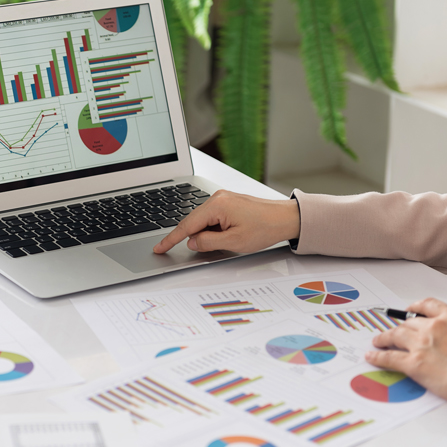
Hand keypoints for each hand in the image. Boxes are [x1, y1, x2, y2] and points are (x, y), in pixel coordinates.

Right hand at [153, 190, 300, 253]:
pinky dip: (212, 229)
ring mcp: (222, 198)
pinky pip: (211, 217)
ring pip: (202, 221)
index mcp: (216, 205)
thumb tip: (192, 242)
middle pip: (193, 222)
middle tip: (207, 249)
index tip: (159, 248)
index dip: (170, 239)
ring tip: (228, 240)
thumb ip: (208, 243)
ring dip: (206, 234)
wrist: (286, 218)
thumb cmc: (265, 228)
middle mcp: (217, 198)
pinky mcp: (228, 202)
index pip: (186, 225)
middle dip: (194, 238)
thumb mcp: (234, 242)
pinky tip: (226, 235)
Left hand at [366, 298, 446, 405]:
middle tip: (393, 332)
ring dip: (384, 338)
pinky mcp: (414, 363)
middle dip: (399, 328)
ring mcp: (422, 344)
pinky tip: (372, 356)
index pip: (428, 306)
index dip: (415, 308)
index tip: (409, 310)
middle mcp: (434, 327)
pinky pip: (390, 357)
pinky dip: (378, 356)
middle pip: (409, 323)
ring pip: (395, 335)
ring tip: (378, 341)